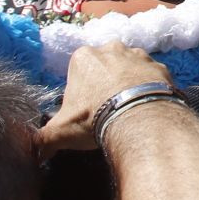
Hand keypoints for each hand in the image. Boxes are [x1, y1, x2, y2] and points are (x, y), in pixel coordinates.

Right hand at [37, 42, 173, 154]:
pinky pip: (152, 76)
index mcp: (84, 57)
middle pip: (105, 66)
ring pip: (130, 68)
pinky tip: (145, 105)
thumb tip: (37, 151)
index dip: (81, 90)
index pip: (78, 71)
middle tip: (106, 107)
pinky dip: (149, 88)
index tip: (85, 107)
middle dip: (105, 82)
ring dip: (128, 82)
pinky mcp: (160, 66)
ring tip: (127, 107)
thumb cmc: (93, 117)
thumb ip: (43, 138)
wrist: (139, 116)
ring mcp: (140, 54)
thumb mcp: (59, 131)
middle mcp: (113, 48)